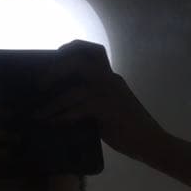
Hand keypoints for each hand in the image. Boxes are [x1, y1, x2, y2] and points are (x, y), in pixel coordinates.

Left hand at [35, 40, 165, 160]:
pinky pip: (80, 109)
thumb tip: (61, 98)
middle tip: (40, 84)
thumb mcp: (110, 105)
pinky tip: (53, 123)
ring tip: (39, 113)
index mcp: (111, 76)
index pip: (94, 50)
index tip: (57, 54)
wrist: (151, 142)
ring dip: (53, 103)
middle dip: (56, 70)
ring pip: (75, 90)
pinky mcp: (109, 110)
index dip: (73, 48)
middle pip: (79, 62)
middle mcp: (110, 79)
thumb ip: (92, 97)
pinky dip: (63, 115)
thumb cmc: (128, 127)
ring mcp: (110, 94)